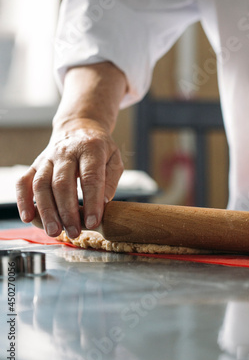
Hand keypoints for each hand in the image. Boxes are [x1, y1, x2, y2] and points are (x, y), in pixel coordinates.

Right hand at [16, 118, 122, 238]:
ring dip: (46, 210)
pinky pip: (23, 182)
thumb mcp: (114, 159)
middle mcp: (66, 152)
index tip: (94, 222)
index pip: (90, 177)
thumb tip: (103, 204)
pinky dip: (23, 200)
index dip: (92, 202)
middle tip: (74, 232)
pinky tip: (28, 217)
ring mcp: (48, 158)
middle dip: (67, 211)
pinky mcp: (35, 164)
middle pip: (62, 183)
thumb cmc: (99, 148)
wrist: (79, 127)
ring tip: (54, 231)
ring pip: (41, 184)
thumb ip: (110, 180)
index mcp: (90, 148)